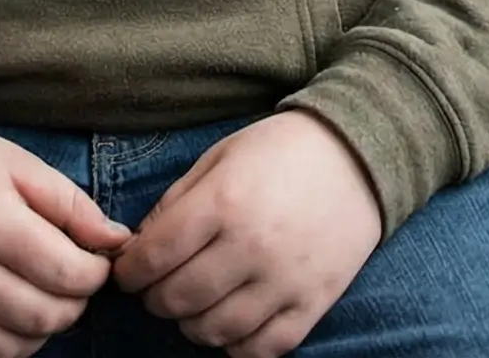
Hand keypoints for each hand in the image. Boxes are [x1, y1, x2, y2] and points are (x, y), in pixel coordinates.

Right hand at [0, 121, 132, 357]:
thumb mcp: (17, 165)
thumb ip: (71, 205)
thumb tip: (117, 241)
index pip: (68, 275)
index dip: (94, 276)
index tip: (92, 265)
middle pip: (41, 319)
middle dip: (71, 308)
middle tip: (67, 288)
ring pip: (4, 351)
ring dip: (33, 336)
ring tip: (34, 306)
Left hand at [115, 111, 382, 357]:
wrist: (360, 155)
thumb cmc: (281, 150)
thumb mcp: (220, 157)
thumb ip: (175, 202)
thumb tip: (138, 248)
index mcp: (223, 202)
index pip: (152, 258)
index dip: (129, 272)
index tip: (129, 272)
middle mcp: (252, 246)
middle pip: (177, 300)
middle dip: (155, 299)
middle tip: (160, 287)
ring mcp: (286, 279)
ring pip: (214, 331)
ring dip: (192, 324)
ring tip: (196, 304)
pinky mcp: (314, 302)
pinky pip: (263, 348)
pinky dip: (237, 344)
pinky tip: (232, 321)